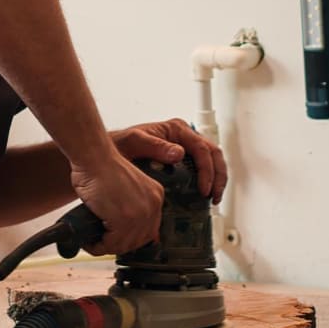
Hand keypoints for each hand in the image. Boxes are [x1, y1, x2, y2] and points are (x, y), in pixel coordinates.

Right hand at [69, 147, 163, 255]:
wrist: (93, 157)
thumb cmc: (102, 168)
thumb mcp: (126, 188)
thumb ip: (132, 206)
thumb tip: (128, 236)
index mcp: (155, 196)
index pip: (149, 232)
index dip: (129, 239)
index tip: (115, 240)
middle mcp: (152, 205)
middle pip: (137, 241)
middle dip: (117, 245)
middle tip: (101, 242)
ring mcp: (139, 213)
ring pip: (123, 245)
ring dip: (106, 247)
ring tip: (93, 242)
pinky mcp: (123, 218)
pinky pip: (111, 244)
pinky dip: (98, 247)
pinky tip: (90, 241)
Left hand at [113, 118, 227, 204]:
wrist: (110, 154)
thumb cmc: (120, 145)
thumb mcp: (134, 142)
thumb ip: (155, 145)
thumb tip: (179, 153)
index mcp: (177, 129)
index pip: (202, 148)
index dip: (207, 170)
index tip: (203, 189)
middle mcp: (184, 137)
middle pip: (213, 153)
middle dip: (218, 176)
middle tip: (213, 196)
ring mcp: (185, 149)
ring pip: (212, 161)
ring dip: (217, 179)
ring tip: (212, 199)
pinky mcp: (182, 162)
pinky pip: (202, 169)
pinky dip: (208, 181)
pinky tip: (204, 196)